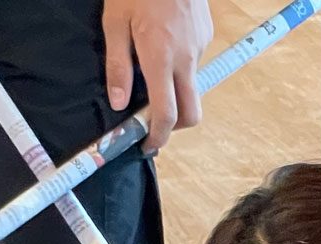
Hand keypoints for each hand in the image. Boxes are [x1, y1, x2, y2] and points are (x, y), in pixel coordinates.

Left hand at [102, 0, 213, 152]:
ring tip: (153, 62)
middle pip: (191, 113)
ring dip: (174, 87)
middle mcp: (185, 59)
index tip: (147, 145)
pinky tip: (165, 38)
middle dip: (175, 126)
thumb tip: (118, 102)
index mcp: (160, 58)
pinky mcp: (206, 35)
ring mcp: (200, 48)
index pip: (167, 114)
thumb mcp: (115, 20)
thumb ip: (118, 65)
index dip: (158, 137)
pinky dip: (179, 62)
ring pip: (191, 84)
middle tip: (155, 120)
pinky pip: (193, 60)